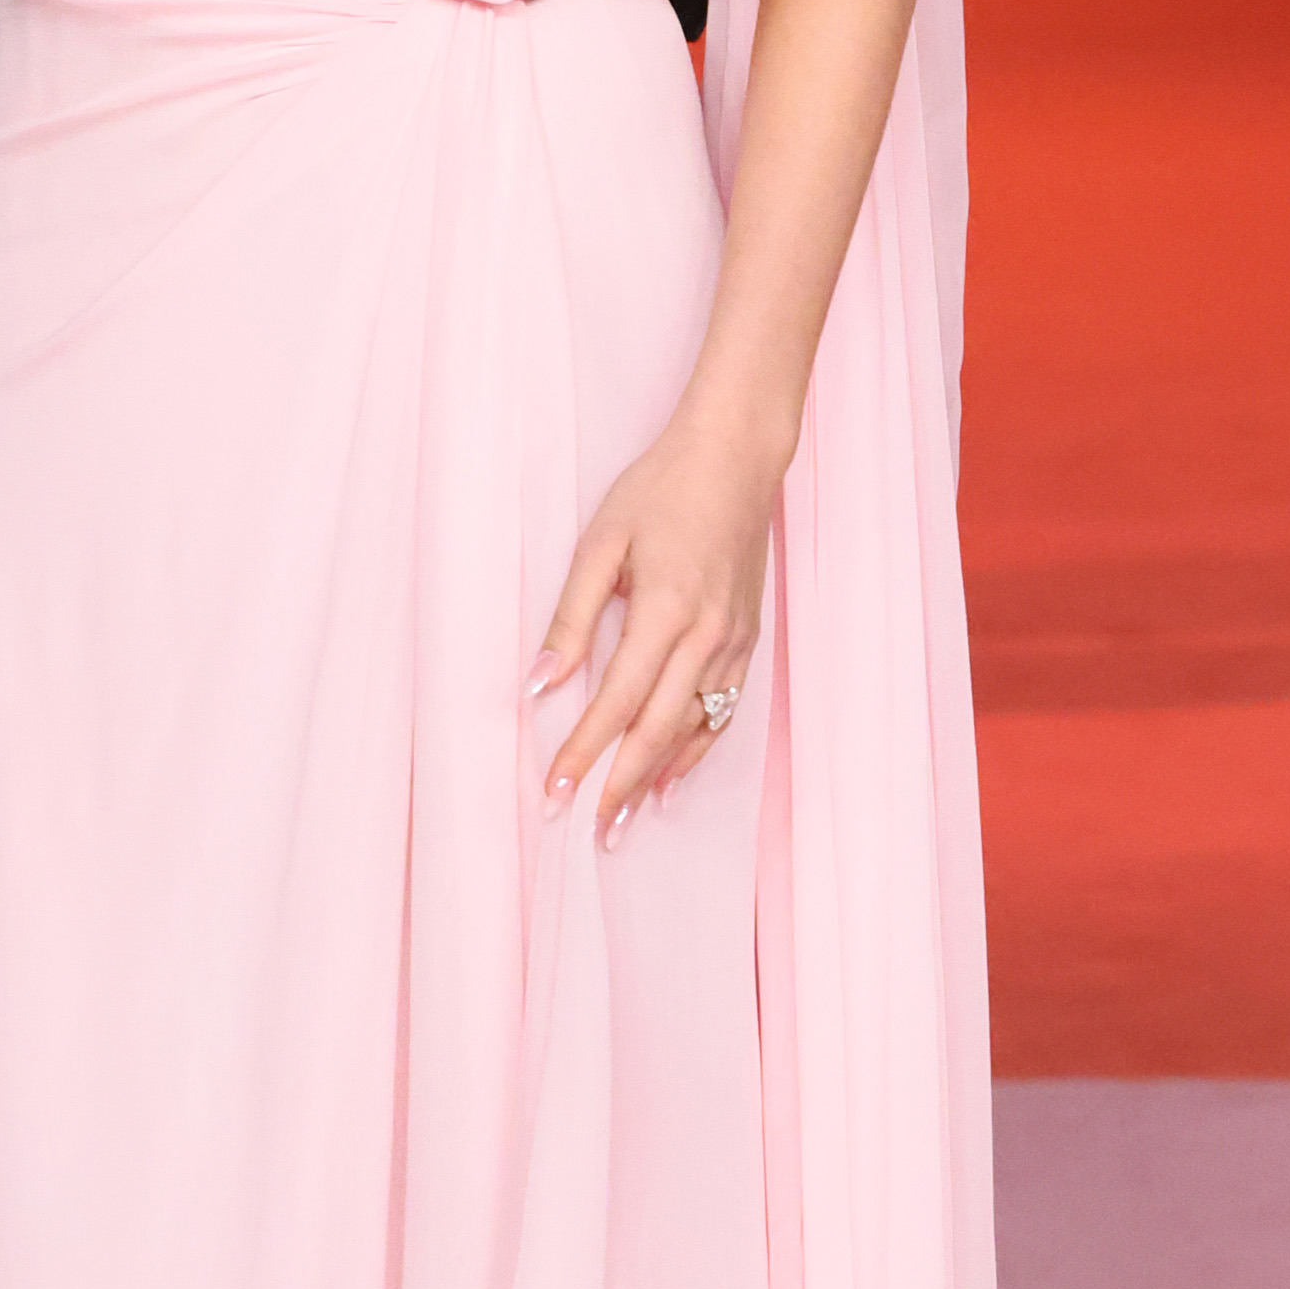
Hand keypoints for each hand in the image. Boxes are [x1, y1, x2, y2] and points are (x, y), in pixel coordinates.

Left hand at [530, 411, 773, 837]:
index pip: (617, 703)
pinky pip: (721, 709)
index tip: (556, 792)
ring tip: (625, 816)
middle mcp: (705, 637)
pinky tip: (671, 775)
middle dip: (620, 784)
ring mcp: (733, 642)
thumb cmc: (661, 491)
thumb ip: (572, 618)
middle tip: (590, 829)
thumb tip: (541, 683)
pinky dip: (696, 748)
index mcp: (663, 612)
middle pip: (658, 731)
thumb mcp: (601, 544)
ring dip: (657, 776)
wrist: (737, 459)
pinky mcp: (747, 639)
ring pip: (694, 728)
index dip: (585, 753)